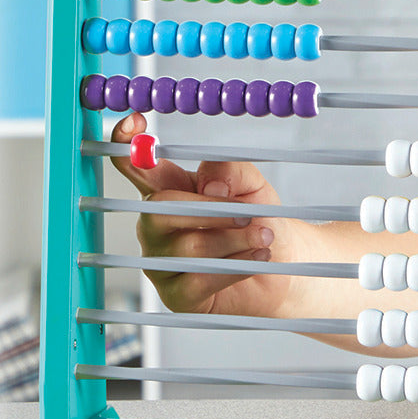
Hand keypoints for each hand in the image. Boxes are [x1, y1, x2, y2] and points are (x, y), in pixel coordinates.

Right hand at [109, 112, 308, 318]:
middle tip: (249, 215)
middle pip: (158, 210)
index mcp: (173, 192)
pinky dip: (234, 266)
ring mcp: (162, 263)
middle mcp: (158, 227)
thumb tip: (209, 185)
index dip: (128, 146)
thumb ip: (230, 172)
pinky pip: (197, 280)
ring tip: (264, 236)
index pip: (139, 168)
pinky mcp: (177, 296)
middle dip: (210, 211)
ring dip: (234, 239)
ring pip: (186, 245)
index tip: (133, 122)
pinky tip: (257, 257)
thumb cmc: (263, 220)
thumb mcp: (252, 186)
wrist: (289, 264)